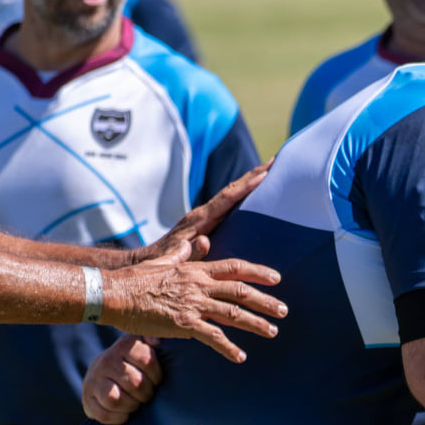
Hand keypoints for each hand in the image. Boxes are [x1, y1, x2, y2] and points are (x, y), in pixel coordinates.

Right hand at [82, 335, 161, 424]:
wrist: (105, 374)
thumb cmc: (134, 362)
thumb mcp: (146, 345)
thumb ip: (154, 338)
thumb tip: (155, 340)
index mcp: (124, 346)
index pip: (147, 360)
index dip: (157, 375)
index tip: (156, 380)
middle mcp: (106, 361)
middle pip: (134, 384)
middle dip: (146, 394)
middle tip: (147, 395)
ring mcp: (93, 380)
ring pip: (115, 400)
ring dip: (131, 406)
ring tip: (136, 403)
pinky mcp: (86, 399)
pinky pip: (104, 415)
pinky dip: (119, 418)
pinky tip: (125, 413)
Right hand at [100, 257, 285, 362]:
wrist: (113, 293)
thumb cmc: (134, 279)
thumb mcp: (161, 262)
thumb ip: (180, 254)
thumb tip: (190, 243)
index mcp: (195, 270)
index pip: (235, 268)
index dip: (258, 272)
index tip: (276, 278)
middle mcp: (199, 285)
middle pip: (241, 291)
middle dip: (266, 301)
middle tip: (284, 310)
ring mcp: (193, 304)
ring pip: (234, 313)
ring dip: (256, 323)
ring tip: (273, 332)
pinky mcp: (184, 324)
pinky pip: (213, 337)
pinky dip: (229, 348)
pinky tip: (240, 357)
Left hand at [136, 163, 270, 263]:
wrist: (149, 261)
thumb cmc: (164, 263)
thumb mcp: (177, 262)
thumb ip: (191, 253)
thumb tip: (205, 241)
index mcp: (198, 220)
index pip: (226, 199)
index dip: (246, 186)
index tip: (265, 173)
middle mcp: (203, 213)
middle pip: (232, 190)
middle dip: (253, 175)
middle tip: (275, 161)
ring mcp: (205, 216)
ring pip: (231, 194)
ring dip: (250, 181)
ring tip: (271, 169)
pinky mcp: (206, 221)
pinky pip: (228, 203)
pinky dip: (243, 193)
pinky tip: (256, 192)